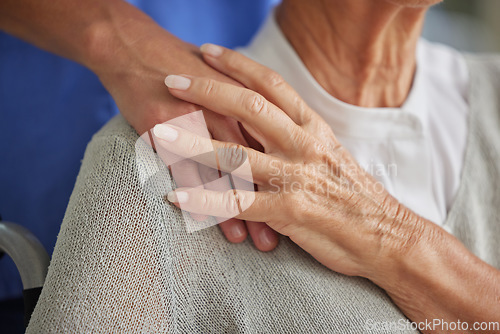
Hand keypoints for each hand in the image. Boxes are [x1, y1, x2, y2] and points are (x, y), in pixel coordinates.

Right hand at [84, 6, 277, 250]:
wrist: (134, 49)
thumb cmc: (181, 66)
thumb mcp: (222, 81)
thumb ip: (247, 109)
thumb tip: (268, 136)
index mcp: (245, 100)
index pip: (273, 147)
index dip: (286, 178)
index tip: (301, 208)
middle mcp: (226, 111)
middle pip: (257, 162)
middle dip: (272, 200)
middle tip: (284, 234)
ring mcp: (196, 120)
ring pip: (226, 172)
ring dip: (240, 210)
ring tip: (252, 240)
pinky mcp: (166, 128)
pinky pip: (185, 169)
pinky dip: (199, 197)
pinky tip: (208, 222)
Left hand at [153, 44, 426, 280]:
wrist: (388, 236)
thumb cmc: (354, 196)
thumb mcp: (329, 155)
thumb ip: (297, 138)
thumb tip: (267, 125)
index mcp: (313, 128)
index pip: (272, 85)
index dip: (239, 66)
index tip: (210, 52)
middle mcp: (304, 145)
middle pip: (250, 107)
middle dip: (208, 90)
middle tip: (172, 78)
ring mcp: (296, 177)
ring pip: (238, 154)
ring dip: (195, 143)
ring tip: (161, 133)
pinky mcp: (290, 211)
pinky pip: (240, 204)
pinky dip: (206, 200)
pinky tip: (177, 196)